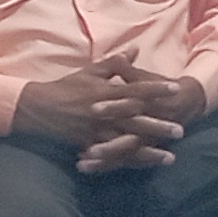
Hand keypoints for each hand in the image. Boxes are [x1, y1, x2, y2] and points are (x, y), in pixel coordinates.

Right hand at [14, 59, 193, 169]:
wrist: (37, 108)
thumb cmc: (65, 87)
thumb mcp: (90, 71)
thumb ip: (115, 63)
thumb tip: (136, 49)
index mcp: (104, 91)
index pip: (136, 89)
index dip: (156, 88)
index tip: (175, 88)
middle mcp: (103, 112)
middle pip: (136, 119)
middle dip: (159, 126)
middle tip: (180, 129)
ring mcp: (96, 131)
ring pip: (128, 142)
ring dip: (149, 151)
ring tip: (170, 157)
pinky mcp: (89, 145)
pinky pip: (112, 156)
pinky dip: (128, 162)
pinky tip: (144, 167)